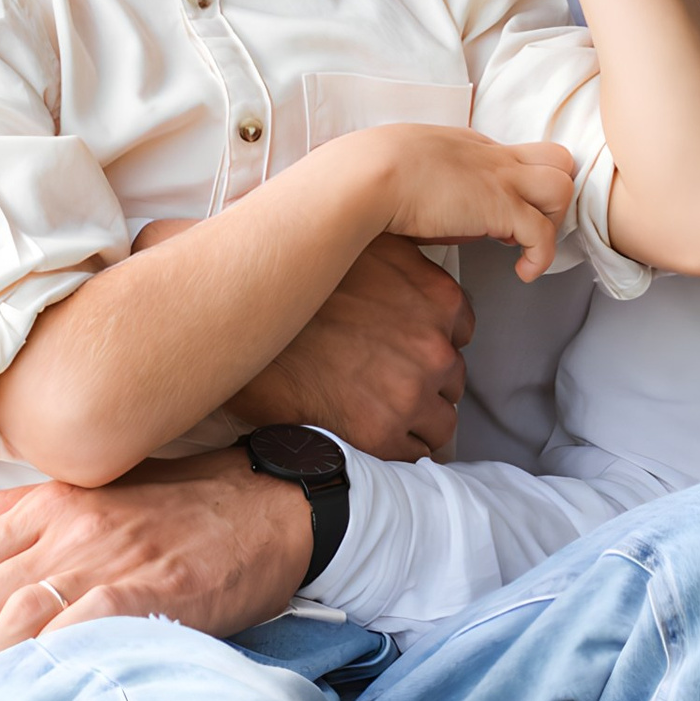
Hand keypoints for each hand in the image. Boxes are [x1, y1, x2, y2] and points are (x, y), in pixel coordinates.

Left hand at [0, 454, 311, 687]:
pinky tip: (43, 699)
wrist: (267, 506)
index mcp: (48, 504)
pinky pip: (82, 632)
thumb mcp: (83, 493)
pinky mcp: (151, 589)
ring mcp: (108, 557)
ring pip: (20, 620)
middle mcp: (68, 528)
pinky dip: (52, 667)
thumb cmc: (176, 507)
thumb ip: (0, 513)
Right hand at [224, 229, 474, 455]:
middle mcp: (433, 346)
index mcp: (437, 298)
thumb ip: (406, 263)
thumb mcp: (366, 246)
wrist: (240, 329)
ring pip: (441, 420)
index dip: (430, 338)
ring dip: (416, 418)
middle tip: (383, 376)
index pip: (459, 329)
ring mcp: (410, 394)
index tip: (405, 344)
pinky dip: (396, 447)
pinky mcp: (381, 434)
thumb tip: (419, 271)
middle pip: (451, 376)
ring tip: (376, 409)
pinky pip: (413, 454)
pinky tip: (366, 431)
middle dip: (424, 379)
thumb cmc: (297, 285)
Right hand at [357, 122, 574, 284]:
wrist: (365, 177)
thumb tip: (438, 210)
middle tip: (525, 226)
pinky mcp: (500, 207)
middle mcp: (492, 156)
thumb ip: (430, 182)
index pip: (518, 157)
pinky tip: (523, 272)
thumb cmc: (369, 176)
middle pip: (556, 159)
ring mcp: (500, 179)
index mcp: (469, 146)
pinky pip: (543, 233)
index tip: (497, 218)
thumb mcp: (405, 167)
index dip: (518, 190)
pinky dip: (541, 257)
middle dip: (550, 196)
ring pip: (562, 186)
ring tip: (525, 246)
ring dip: (551, 221)